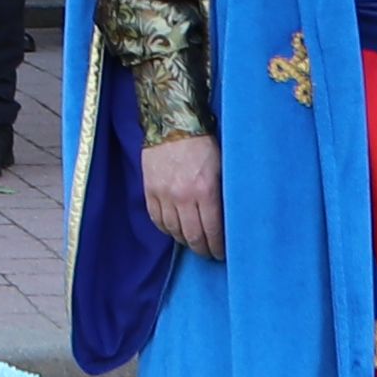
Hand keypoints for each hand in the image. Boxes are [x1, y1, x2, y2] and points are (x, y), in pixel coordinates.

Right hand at [140, 131, 223, 256]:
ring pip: (173, 231)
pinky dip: (166, 229)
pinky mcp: (150, 190)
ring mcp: (164, 195)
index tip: (220, 253)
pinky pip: (157, 219)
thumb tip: (227, 219)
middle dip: (202, 249)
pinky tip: (174, 229)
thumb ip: (222, 194)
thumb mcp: (222, 168)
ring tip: (192, 242)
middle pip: (192, 236)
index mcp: (206, 191)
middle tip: (207, 253)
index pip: (212, 230)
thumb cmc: (203, 144)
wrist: (173, 123)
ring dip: (184, 240)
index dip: (217, 247)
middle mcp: (183, 197)